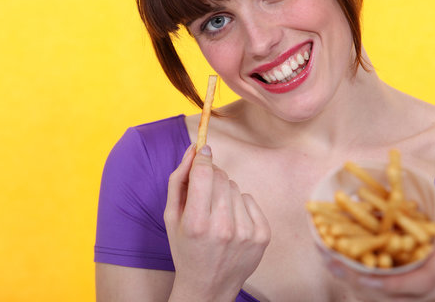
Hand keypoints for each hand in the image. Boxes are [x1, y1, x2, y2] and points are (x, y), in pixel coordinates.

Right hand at [164, 144, 270, 301]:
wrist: (208, 286)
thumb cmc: (185, 248)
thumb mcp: (171, 216)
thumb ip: (179, 179)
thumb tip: (194, 148)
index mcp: (196, 223)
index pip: (204, 173)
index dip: (203, 157)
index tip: (203, 150)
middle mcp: (223, 228)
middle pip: (221, 177)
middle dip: (211, 178)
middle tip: (204, 194)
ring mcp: (246, 233)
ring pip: (236, 187)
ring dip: (225, 194)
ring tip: (217, 215)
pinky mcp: (263, 236)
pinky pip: (250, 199)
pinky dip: (240, 206)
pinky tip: (231, 223)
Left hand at [326, 202, 434, 301]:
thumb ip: (417, 202)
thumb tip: (387, 172)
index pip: (424, 279)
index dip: (394, 281)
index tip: (367, 274)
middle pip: (396, 295)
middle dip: (361, 281)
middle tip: (332, 261)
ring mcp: (423, 298)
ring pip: (386, 300)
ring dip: (353, 282)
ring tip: (327, 260)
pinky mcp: (408, 299)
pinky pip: (382, 297)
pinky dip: (358, 283)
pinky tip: (336, 266)